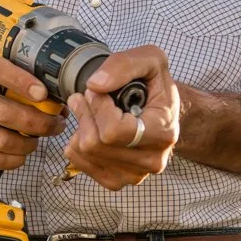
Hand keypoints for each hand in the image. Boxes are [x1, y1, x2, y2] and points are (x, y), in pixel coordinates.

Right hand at [0, 55, 65, 170]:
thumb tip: (58, 104)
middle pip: (4, 112)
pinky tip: (20, 154)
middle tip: (55, 126)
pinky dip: (14, 160)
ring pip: (2, 140)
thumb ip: (20, 84)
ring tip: (36, 141)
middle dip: (38, 123)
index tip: (43, 93)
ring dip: (28, 144)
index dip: (21, 81)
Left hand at [64, 45, 181, 190]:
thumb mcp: (150, 60)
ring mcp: (134, 175)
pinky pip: (79, 162)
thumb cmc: (154, 86)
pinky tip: (91, 129)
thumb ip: (124, 65)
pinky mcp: (116, 181)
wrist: (161, 111)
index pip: (114, 130)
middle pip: (96, 143)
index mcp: (164, 133)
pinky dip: (77, 142)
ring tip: (90, 111)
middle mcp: (152, 160)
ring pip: (85, 152)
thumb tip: (95, 85)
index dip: (98, 106)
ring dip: (80, 126)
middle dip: (85, 113)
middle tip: (87, 97)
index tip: (99, 91)